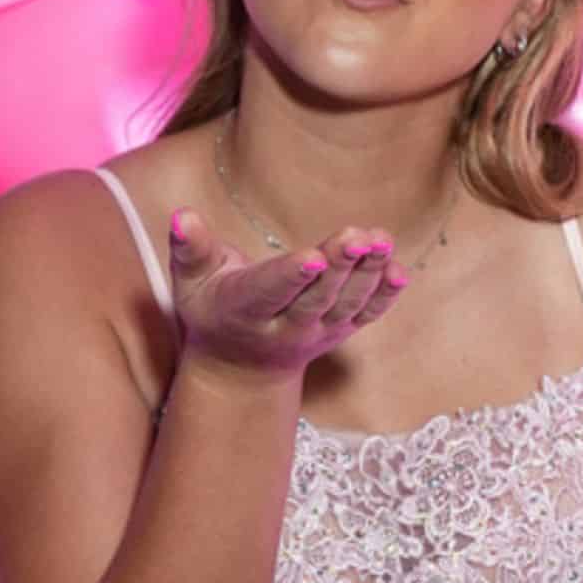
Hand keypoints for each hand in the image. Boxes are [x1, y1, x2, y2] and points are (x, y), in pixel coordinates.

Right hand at [167, 205, 408, 381]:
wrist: (240, 366)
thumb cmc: (211, 310)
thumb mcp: (190, 282)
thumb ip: (190, 248)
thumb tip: (183, 215)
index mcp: (246, 310)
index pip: (272, 291)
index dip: (293, 275)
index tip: (314, 257)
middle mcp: (286, 328)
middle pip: (317, 297)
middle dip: (339, 267)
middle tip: (359, 236)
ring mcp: (317, 333)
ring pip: (346, 305)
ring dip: (367, 274)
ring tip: (382, 241)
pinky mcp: (341, 331)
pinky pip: (366, 316)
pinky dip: (384, 296)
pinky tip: (399, 271)